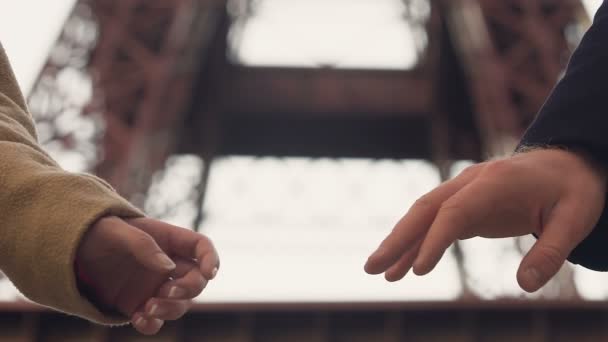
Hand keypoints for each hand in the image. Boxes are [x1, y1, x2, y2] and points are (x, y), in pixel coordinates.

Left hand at [76, 216, 218, 334]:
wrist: (67, 250)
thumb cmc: (94, 231)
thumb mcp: (115, 231)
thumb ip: (143, 246)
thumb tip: (168, 269)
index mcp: (167, 239)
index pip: (201, 247)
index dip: (211, 259)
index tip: (209, 273)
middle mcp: (166, 265)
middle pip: (196, 280)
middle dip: (188, 289)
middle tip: (166, 293)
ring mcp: (153, 286)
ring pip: (179, 304)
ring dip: (171, 309)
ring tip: (147, 309)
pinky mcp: (137, 305)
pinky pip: (154, 320)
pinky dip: (152, 324)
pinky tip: (139, 320)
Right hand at [365, 149, 606, 291]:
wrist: (568, 164)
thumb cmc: (574, 189)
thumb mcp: (576, 219)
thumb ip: (553, 251)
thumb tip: (526, 286)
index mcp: (495, 181)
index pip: (455, 211)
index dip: (434, 240)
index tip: (417, 270)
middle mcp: (471, 182)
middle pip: (425, 209)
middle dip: (397, 238)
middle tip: (372, 267)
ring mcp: (464, 192)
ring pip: (422, 215)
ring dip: (399, 241)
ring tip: (377, 270)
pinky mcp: (465, 205)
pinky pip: (434, 224)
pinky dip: (416, 244)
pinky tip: (403, 267)